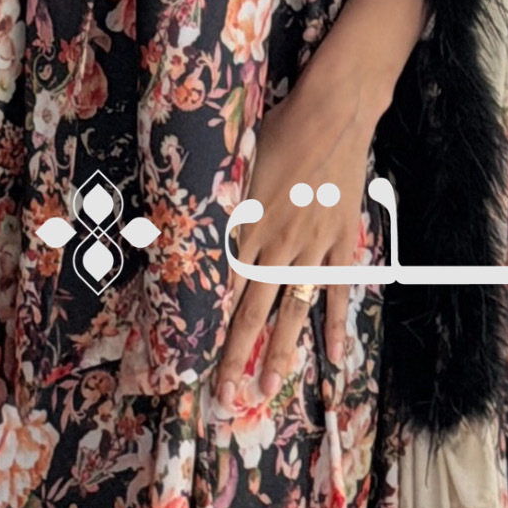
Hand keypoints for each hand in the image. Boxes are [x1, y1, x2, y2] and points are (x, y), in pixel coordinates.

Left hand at [208, 0, 430, 411]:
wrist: (332, 112)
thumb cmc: (275, 130)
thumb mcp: (231, 166)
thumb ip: (209, 204)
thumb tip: (166, 226)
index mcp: (245, 227)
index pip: (219, 288)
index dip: (205, 324)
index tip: (191, 355)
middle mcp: (276, 246)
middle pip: (253, 311)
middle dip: (236, 355)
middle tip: (225, 394)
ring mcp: (313, 248)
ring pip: (294, 309)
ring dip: (282, 351)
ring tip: (271, 386)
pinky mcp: (341, 243)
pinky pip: (338, 291)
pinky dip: (335, 324)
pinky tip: (332, 357)